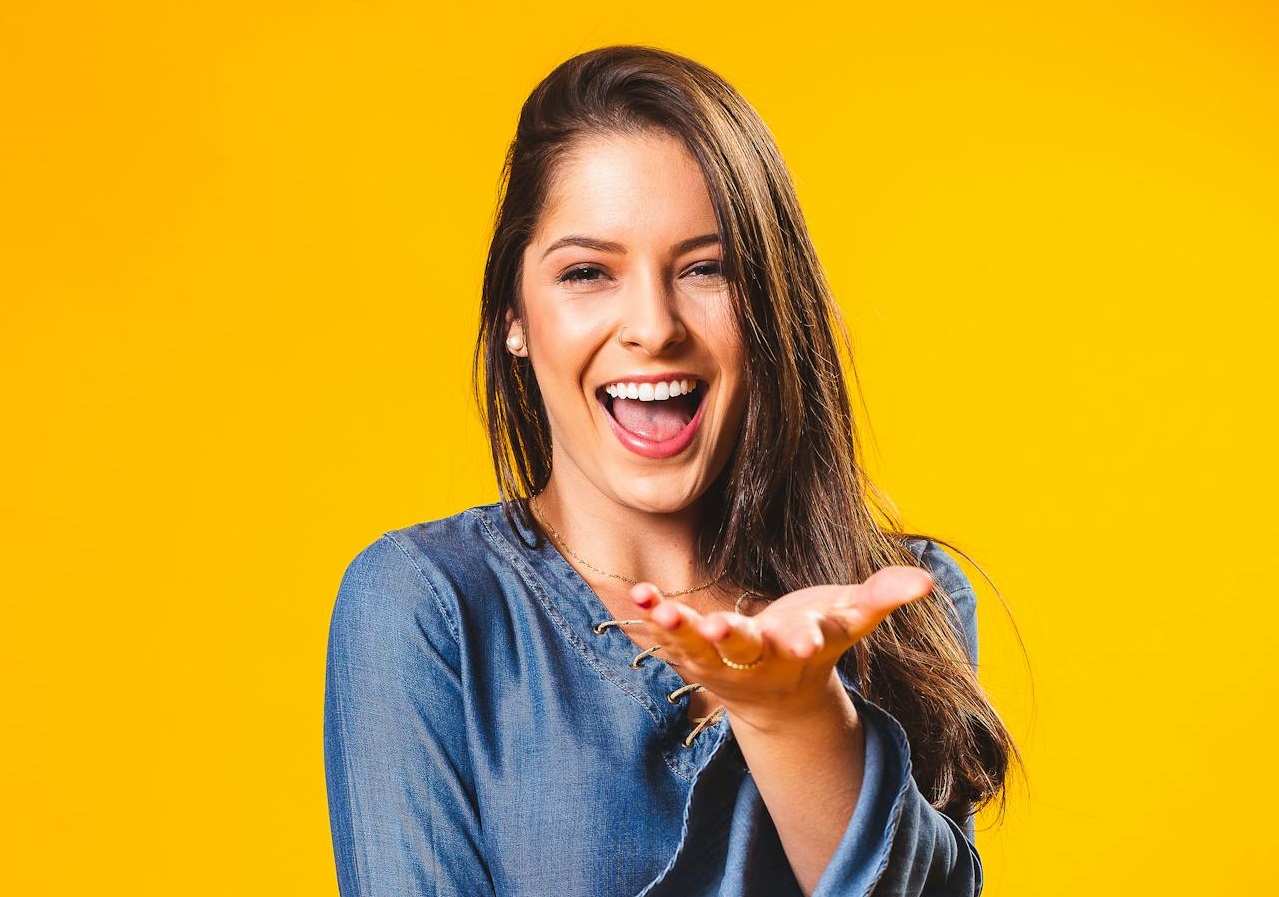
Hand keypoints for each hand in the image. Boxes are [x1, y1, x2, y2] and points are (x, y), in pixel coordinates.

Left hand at [629, 566, 933, 726]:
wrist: (777, 692)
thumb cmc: (816, 640)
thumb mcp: (851, 620)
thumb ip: (883, 598)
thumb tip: (924, 581)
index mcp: (800, 650)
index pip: (809, 644)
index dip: (809, 640)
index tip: (809, 639)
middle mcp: (757, 660)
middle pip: (743, 649)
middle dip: (730, 636)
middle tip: (716, 625)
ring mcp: (719, 661)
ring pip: (695, 647)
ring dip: (676, 628)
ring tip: (658, 606)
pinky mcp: (690, 655)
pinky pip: (667, 639)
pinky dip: (651, 620)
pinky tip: (637, 595)